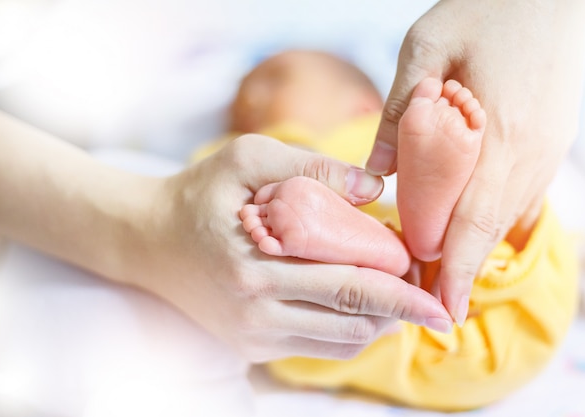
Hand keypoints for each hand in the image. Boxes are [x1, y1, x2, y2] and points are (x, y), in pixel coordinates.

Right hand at [132, 135, 452, 361]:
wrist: (146, 240)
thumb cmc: (199, 194)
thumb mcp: (248, 159)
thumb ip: (313, 168)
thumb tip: (376, 189)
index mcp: (254, 266)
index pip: (349, 284)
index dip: (402, 289)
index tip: (438, 287)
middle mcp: (254, 312)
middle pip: (352, 320)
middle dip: (402, 311)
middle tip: (434, 297)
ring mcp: (252, 335)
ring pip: (340, 341)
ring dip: (380, 323)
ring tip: (403, 298)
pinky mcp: (250, 346)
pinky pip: (317, 346)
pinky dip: (350, 330)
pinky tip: (365, 308)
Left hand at [366, 0, 584, 324]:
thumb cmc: (484, 8)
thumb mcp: (424, 48)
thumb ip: (399, 113)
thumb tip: (376, 172)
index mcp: (500, 131)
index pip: (474, 221)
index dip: (458, 269)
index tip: (443, 309)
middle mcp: (531, 151)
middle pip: (492, 229)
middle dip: (462, 269)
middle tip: (432, 304)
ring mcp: (548, 147)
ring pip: (509, 215)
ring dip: (477, 247)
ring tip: (446, 274)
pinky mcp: (551, 140)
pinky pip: (521, 193)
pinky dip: (494, 217)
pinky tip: (470, 226)